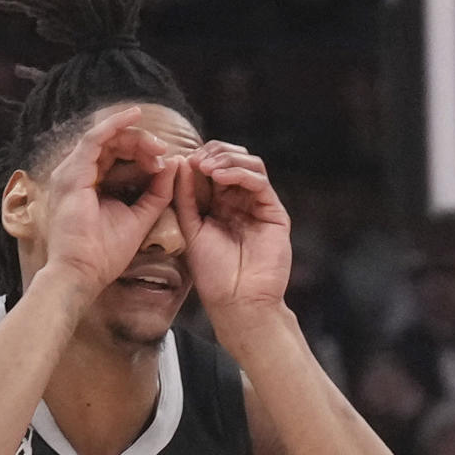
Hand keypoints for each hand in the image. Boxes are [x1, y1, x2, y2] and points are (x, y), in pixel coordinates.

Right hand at [43, 106, 177, 298]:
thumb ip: (156, 193)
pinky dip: (115, 125)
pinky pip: (95, 139)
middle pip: (112, 144)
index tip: (164, 164)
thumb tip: (173, 165)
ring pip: (106, 138)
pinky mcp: (72, 173)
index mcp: (91, 185)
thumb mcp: (140, 218)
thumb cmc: (105, 254)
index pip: (117, 157)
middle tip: (163, 150)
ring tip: (156, 145)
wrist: (83, 273)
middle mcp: (79, 175)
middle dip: (141, 143)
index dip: (142, 154)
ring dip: (134, 137)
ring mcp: (72, 172)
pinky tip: (134, 117)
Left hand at [174, 141, 291, 326]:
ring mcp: (257, 205)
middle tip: (196, 161)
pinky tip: (221, 177)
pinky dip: (240, 173)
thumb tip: (181, 161)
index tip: (182, 161)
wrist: (236, 301)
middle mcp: (239, 201)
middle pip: (231, 160)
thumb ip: (186, 196)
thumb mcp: (190, 228)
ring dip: (226, 160)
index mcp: (218, 204)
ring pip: (248, 164)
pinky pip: (260, 182)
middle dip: (213, 154)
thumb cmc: (212, 273)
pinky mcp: (273, 212)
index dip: (198, 158)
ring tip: (207, 167)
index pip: (212, 168)